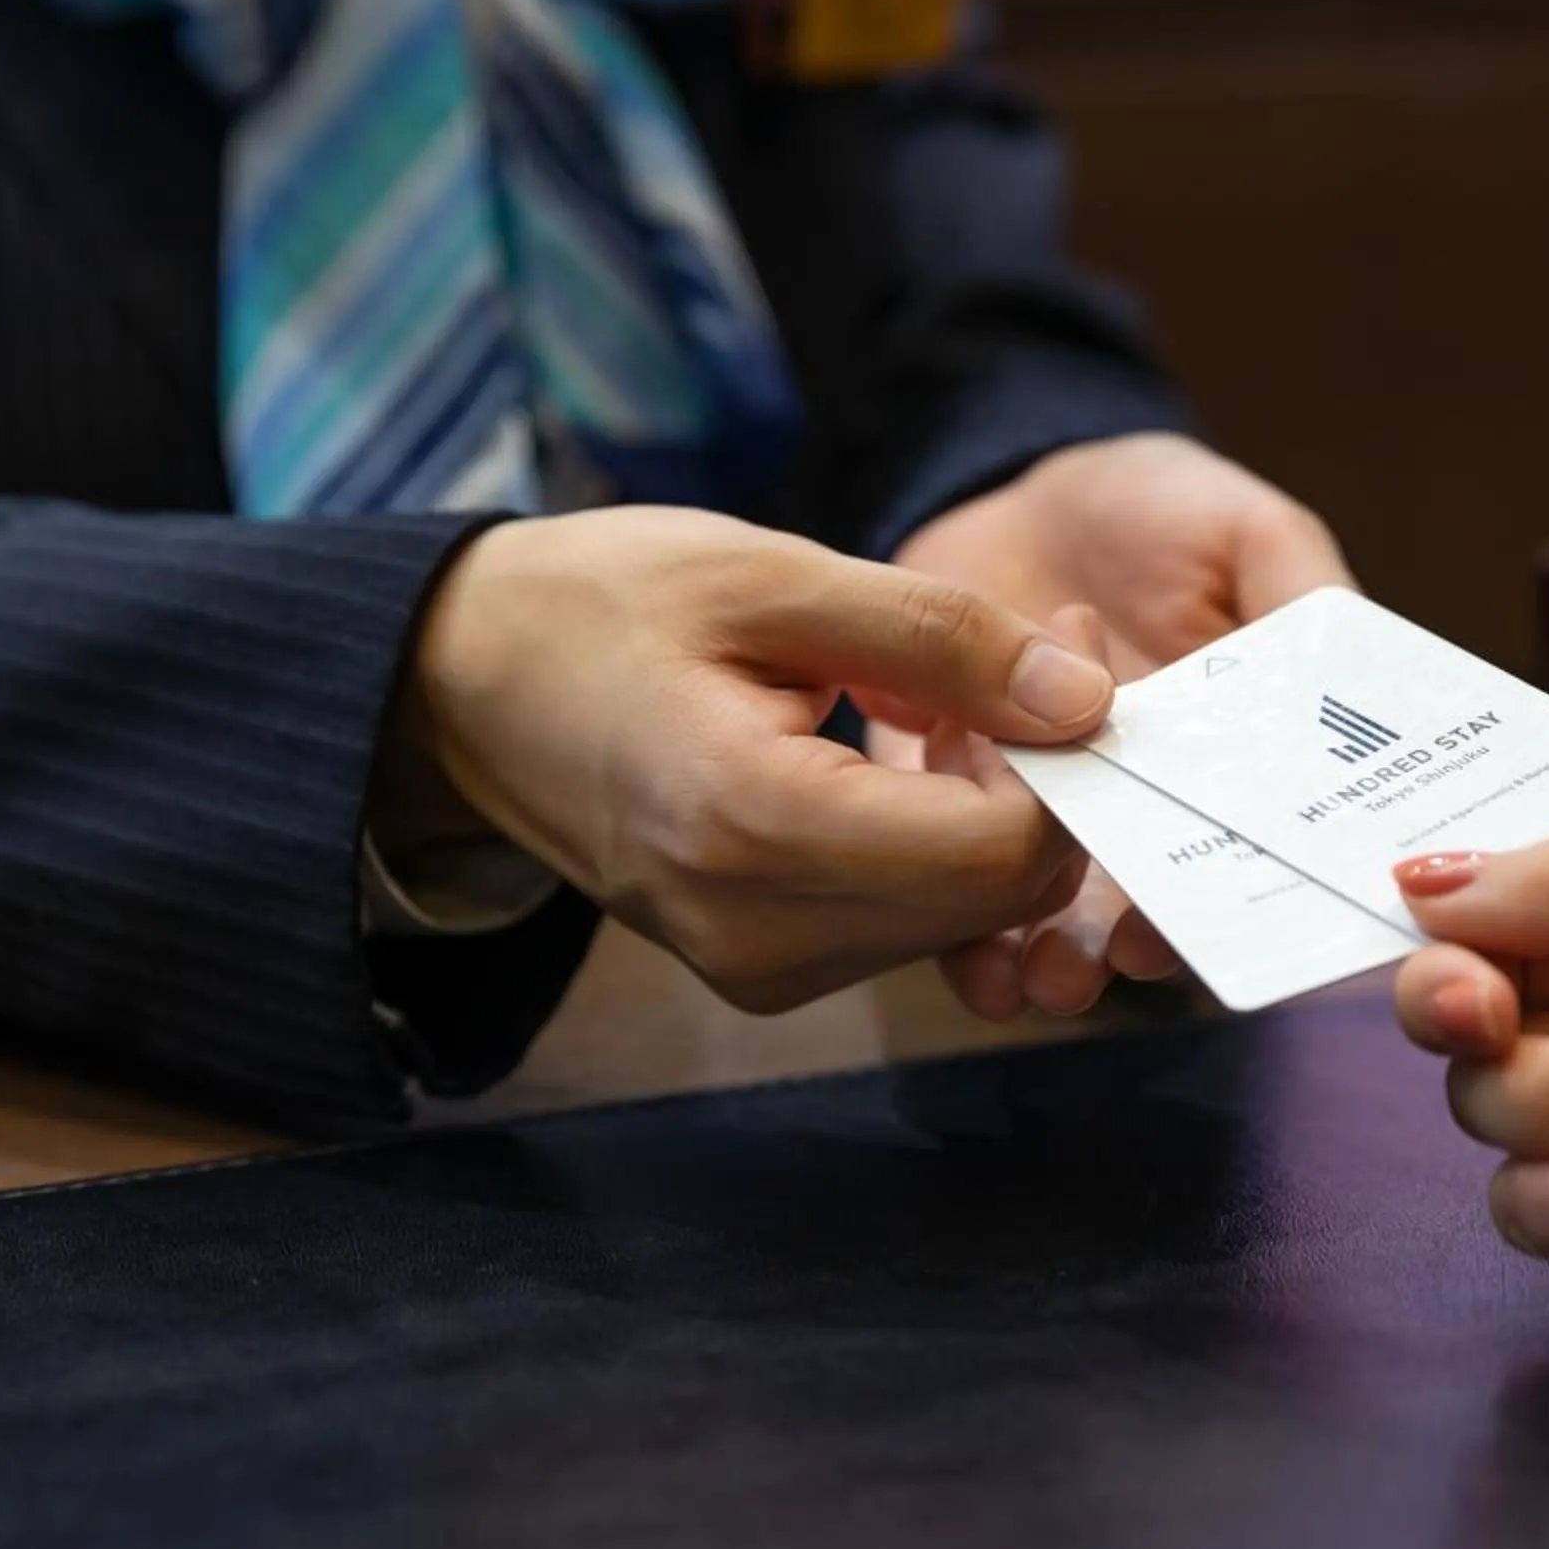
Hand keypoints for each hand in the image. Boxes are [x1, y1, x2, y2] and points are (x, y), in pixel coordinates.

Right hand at [378, 506, 1117, 1013]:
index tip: (1060, 645)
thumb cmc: (600, 607)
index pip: (1001, 852)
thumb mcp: (775, 576)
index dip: (1066, 755)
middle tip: (1020, 656)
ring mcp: (758, 972)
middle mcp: (758, 937)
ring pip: (967, 915)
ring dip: (994, 808)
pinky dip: (942, 841)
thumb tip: (1086, 701)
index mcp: (752, 830)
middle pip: (998, 895)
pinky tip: (899, 755)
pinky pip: (911, 921)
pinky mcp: (764, 973)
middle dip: (1041, 778)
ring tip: (938, 695)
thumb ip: (941, 639)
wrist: (461, 685)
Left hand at [891, 434, 1351, 1017]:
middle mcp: (1121, 798)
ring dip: (1022, 945)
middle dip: (1101, 949)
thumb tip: (1354, 689)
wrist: (1025, 477)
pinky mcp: (930, 765)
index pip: (1221, 856)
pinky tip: (945, 926)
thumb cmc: (1164, 508)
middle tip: (1078, 975)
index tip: (1175, 936)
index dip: (1206, 907)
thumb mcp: (1251, 534)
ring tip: (1016, 974)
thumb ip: (1302, 601)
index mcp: (1210, 761)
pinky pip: (923, 835)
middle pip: (1121, 901)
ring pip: (1024, 893)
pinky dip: (931, 890)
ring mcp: (1026, 790)